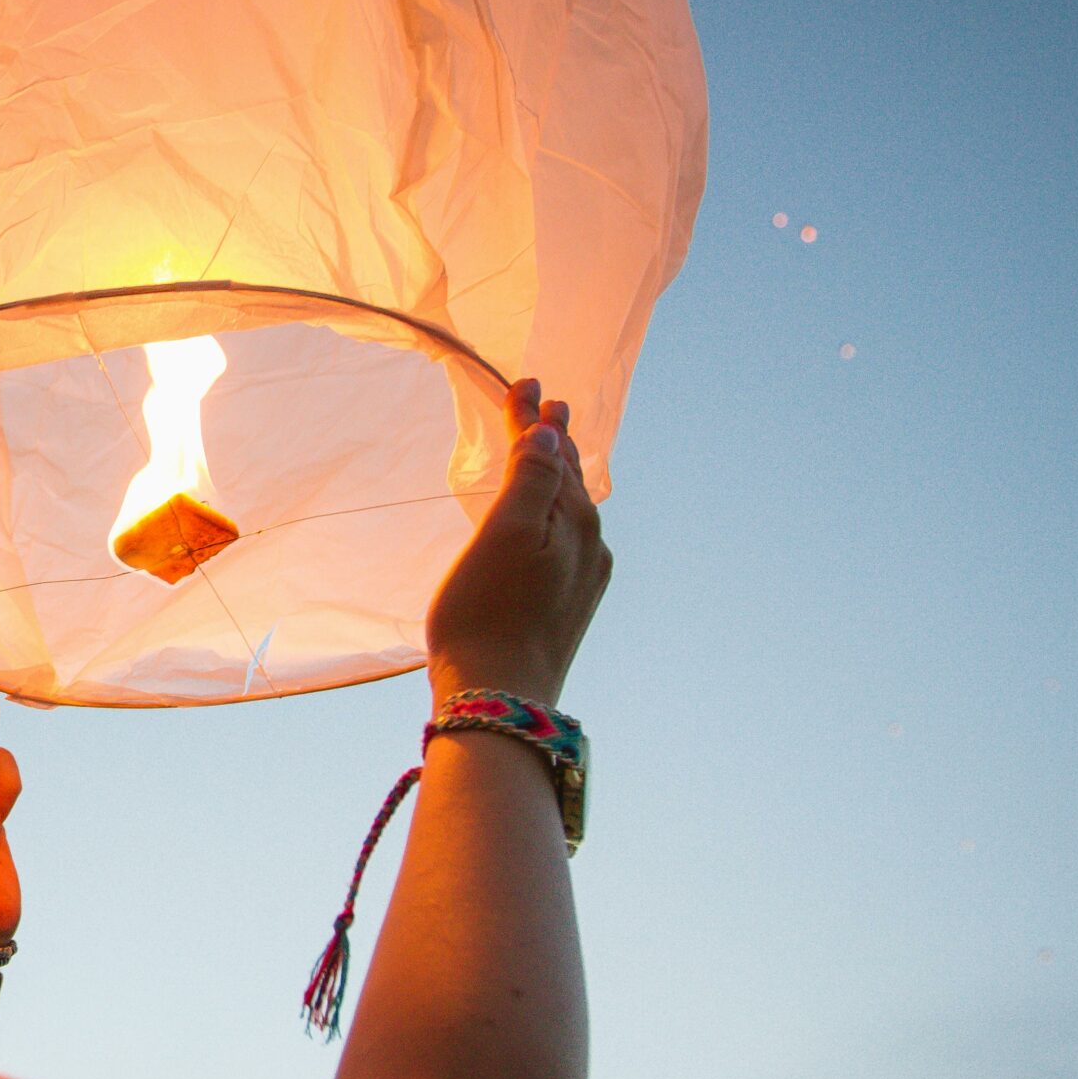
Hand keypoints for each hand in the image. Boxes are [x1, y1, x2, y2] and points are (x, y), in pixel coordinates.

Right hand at [424, 377, 612, 709]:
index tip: (525, 382)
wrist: (498, 697)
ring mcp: (582, 578)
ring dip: (557, 475)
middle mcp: (590, 546)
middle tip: (543, 405)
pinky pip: (566, 540)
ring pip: (571, 509)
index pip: (553, 452)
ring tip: (549, 451)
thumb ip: (531, 479)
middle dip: (553, 440)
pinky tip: (548, 519)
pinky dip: (554, 513)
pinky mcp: (567, 606)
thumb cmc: (487, 615)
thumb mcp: (504, 535)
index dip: (534, 418)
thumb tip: (550, 432)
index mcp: (576, 521)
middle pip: (569, 477)